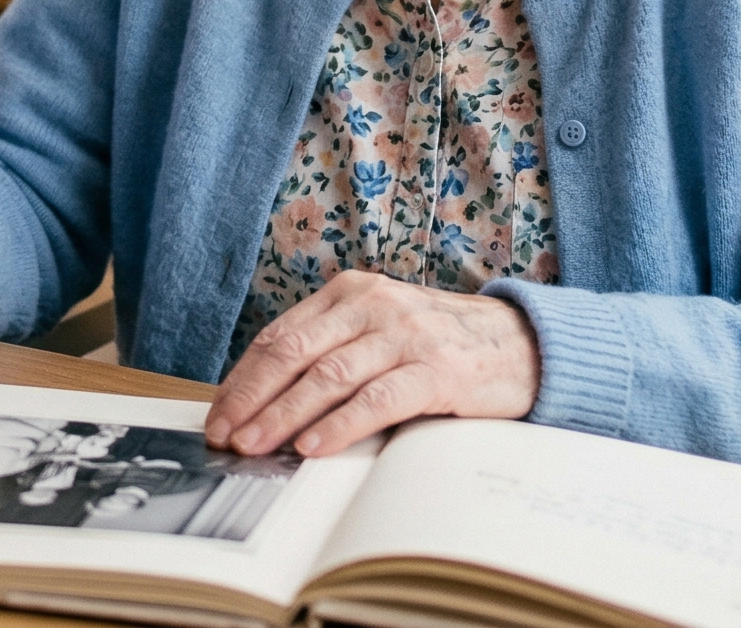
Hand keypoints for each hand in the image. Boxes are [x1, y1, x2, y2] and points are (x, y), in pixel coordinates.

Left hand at [205, 271, 539, 458]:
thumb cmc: (440, 343)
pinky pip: (376, 400)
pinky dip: (339, 426)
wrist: (522, 343)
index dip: (243, 379)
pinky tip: (313, 447)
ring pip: (327, 377)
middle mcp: (373, 305)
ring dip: (283, 416)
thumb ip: (332, 350)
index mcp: (350, 293)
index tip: (218, 415)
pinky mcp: (435, 369)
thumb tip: (265, 400)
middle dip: (252, 399)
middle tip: (225, 435)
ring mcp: (405, 335)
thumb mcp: (380, 331)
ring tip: (255, 445)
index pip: (280, 337)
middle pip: (294, 353)